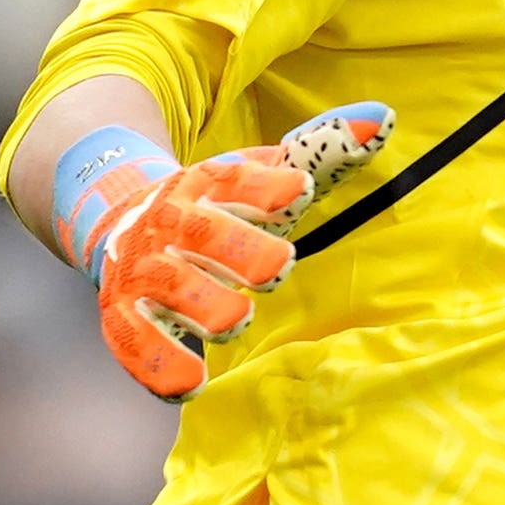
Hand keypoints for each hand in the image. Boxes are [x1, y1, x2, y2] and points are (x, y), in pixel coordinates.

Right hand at [69, 106, 393, 399]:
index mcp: (204, 185)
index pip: (234, 179)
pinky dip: (156, 365)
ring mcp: (140, 270)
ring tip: (233, 323)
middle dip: (237, 250)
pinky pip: (131, 342)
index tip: (302, 189)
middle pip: (198, 234)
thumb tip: (383, 119)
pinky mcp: (122, 316)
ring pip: (163, 287)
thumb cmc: (216, 209)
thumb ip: (322, 151)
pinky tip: (190, 385)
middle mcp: (167, 223)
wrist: (124, 226)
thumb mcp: (261, 174)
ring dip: (198, 307)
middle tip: (277, 270)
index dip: (265, 185)